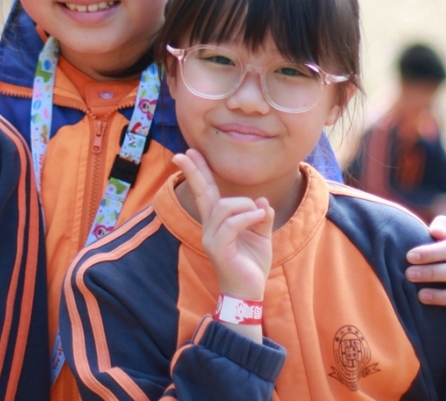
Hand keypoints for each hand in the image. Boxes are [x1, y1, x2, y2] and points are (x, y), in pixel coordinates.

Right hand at [174, 150, 272, 302]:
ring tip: (259, 216)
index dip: (199, 172)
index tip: (190, 153)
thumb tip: (262, 201)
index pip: (206, 192)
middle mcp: (210, 226)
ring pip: (224, 206)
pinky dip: (248, 217)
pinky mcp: (217, 248)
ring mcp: (211, 237)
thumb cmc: (252, 263)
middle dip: (194, 172)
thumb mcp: (261, 234)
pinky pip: (232, 223)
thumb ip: (260, 216)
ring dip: (246, 207)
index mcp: (218, 221)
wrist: (249, 292)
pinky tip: (260, 218)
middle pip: (201, 193)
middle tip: (184, 153)